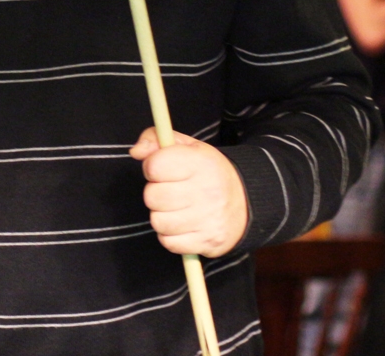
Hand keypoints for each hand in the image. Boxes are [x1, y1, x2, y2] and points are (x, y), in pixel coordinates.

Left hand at [129, 128, 247, 257]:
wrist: (248, 202)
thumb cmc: (208, 172)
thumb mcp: (187, 147)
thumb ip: (156, 140)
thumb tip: (136, 152)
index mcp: (201, 163)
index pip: (155, 166)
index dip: (152, 167)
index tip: (161, 169)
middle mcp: (207, 191)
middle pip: (152, 196)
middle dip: (155, 193)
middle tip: (170, 190)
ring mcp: (209, 219)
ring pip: (158, 221)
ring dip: (162, 215)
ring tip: (176, 207)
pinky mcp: (209, 242)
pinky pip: (169, 243)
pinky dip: (170, 235)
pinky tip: (182, 224)